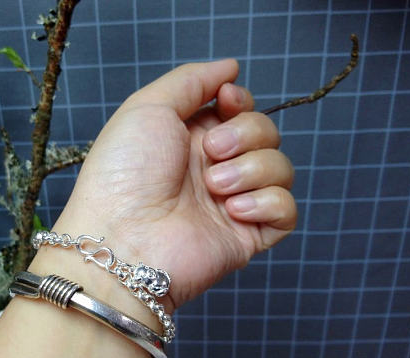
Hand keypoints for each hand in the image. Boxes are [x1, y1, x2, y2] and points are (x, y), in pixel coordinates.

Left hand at [54, 59, 295, 311]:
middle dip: (246, 134)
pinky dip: (267, 202)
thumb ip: (192, 80)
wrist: (122, 239)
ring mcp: (232, 202)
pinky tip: (233, 210)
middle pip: (266, 132)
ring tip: (214, 187)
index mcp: (191, 138)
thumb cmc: (124, 174)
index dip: (242, 102)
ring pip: (280, 167)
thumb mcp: (148, 107)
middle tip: (212, 152)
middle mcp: (214, 168)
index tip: (228, 101)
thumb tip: (230, 67)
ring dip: (252, 170)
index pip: (240, 110)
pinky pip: (286, 209)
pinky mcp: (248, 234)